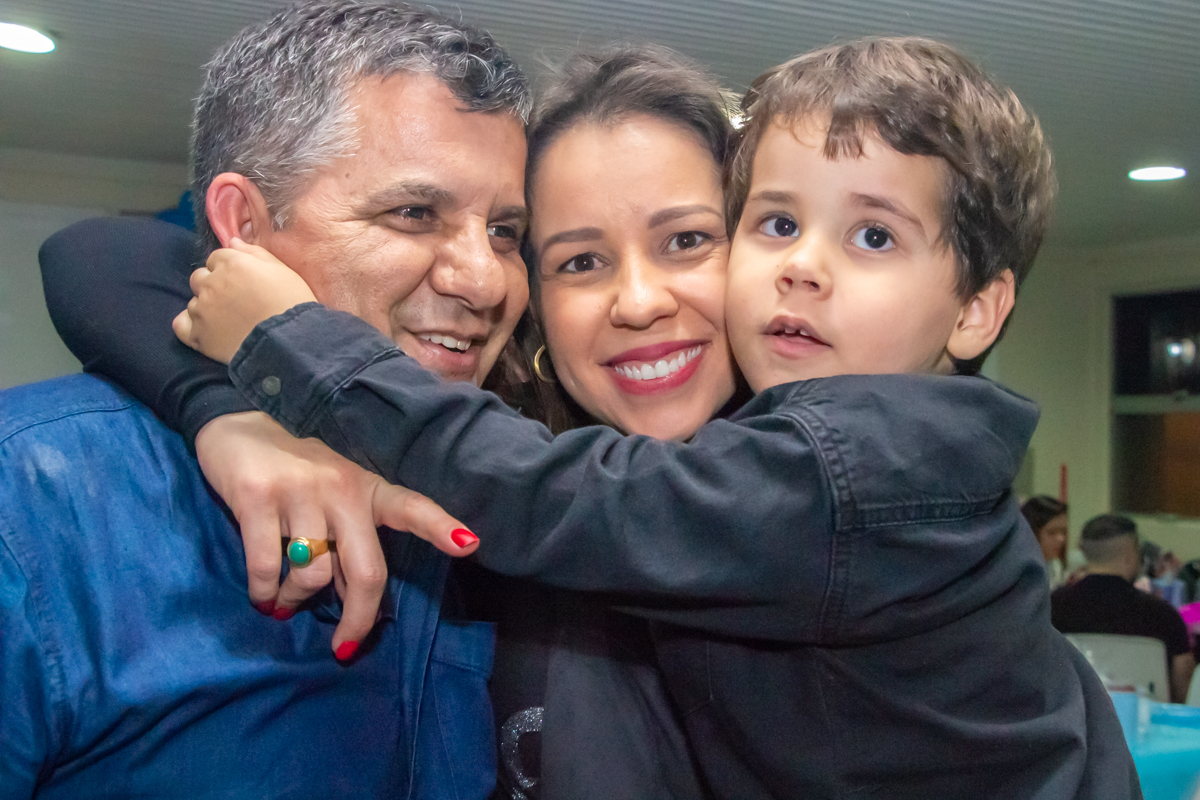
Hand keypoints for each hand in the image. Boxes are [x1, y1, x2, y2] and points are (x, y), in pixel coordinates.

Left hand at [173, 238, 317, 363]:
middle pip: (199, 277)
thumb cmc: (291, 303)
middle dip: (212, 285)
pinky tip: (205, 330)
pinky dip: (190, 325)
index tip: (242, 281)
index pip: (217, 258)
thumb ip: (255, 253)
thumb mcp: (282, 270)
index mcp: (232, 264)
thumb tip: (232, 241)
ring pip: (193, 301)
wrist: (288, 342)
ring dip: (206, 307)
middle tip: (234, 300)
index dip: (228, 268)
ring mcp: (201, 309)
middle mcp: (211, 283)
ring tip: (227, 320)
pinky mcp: (197, 335)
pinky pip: (180, 325)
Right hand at [195, 411, 479, 658]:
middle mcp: (341, 488)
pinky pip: (267, 566)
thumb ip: (348, 543)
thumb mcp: (333, 498)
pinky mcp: (257, 497)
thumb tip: (355, 603)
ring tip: (282, 603)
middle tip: (343, 646)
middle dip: (359, 618)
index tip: (469, 544)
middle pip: (367, 567)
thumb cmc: (296, 473)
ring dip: (296, 600)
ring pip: (314, 573)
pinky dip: (264, 592)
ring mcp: (300, 491)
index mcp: (366, 489)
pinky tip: (262, 595)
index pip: (411, 507)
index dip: (440, 527)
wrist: (239, 429)